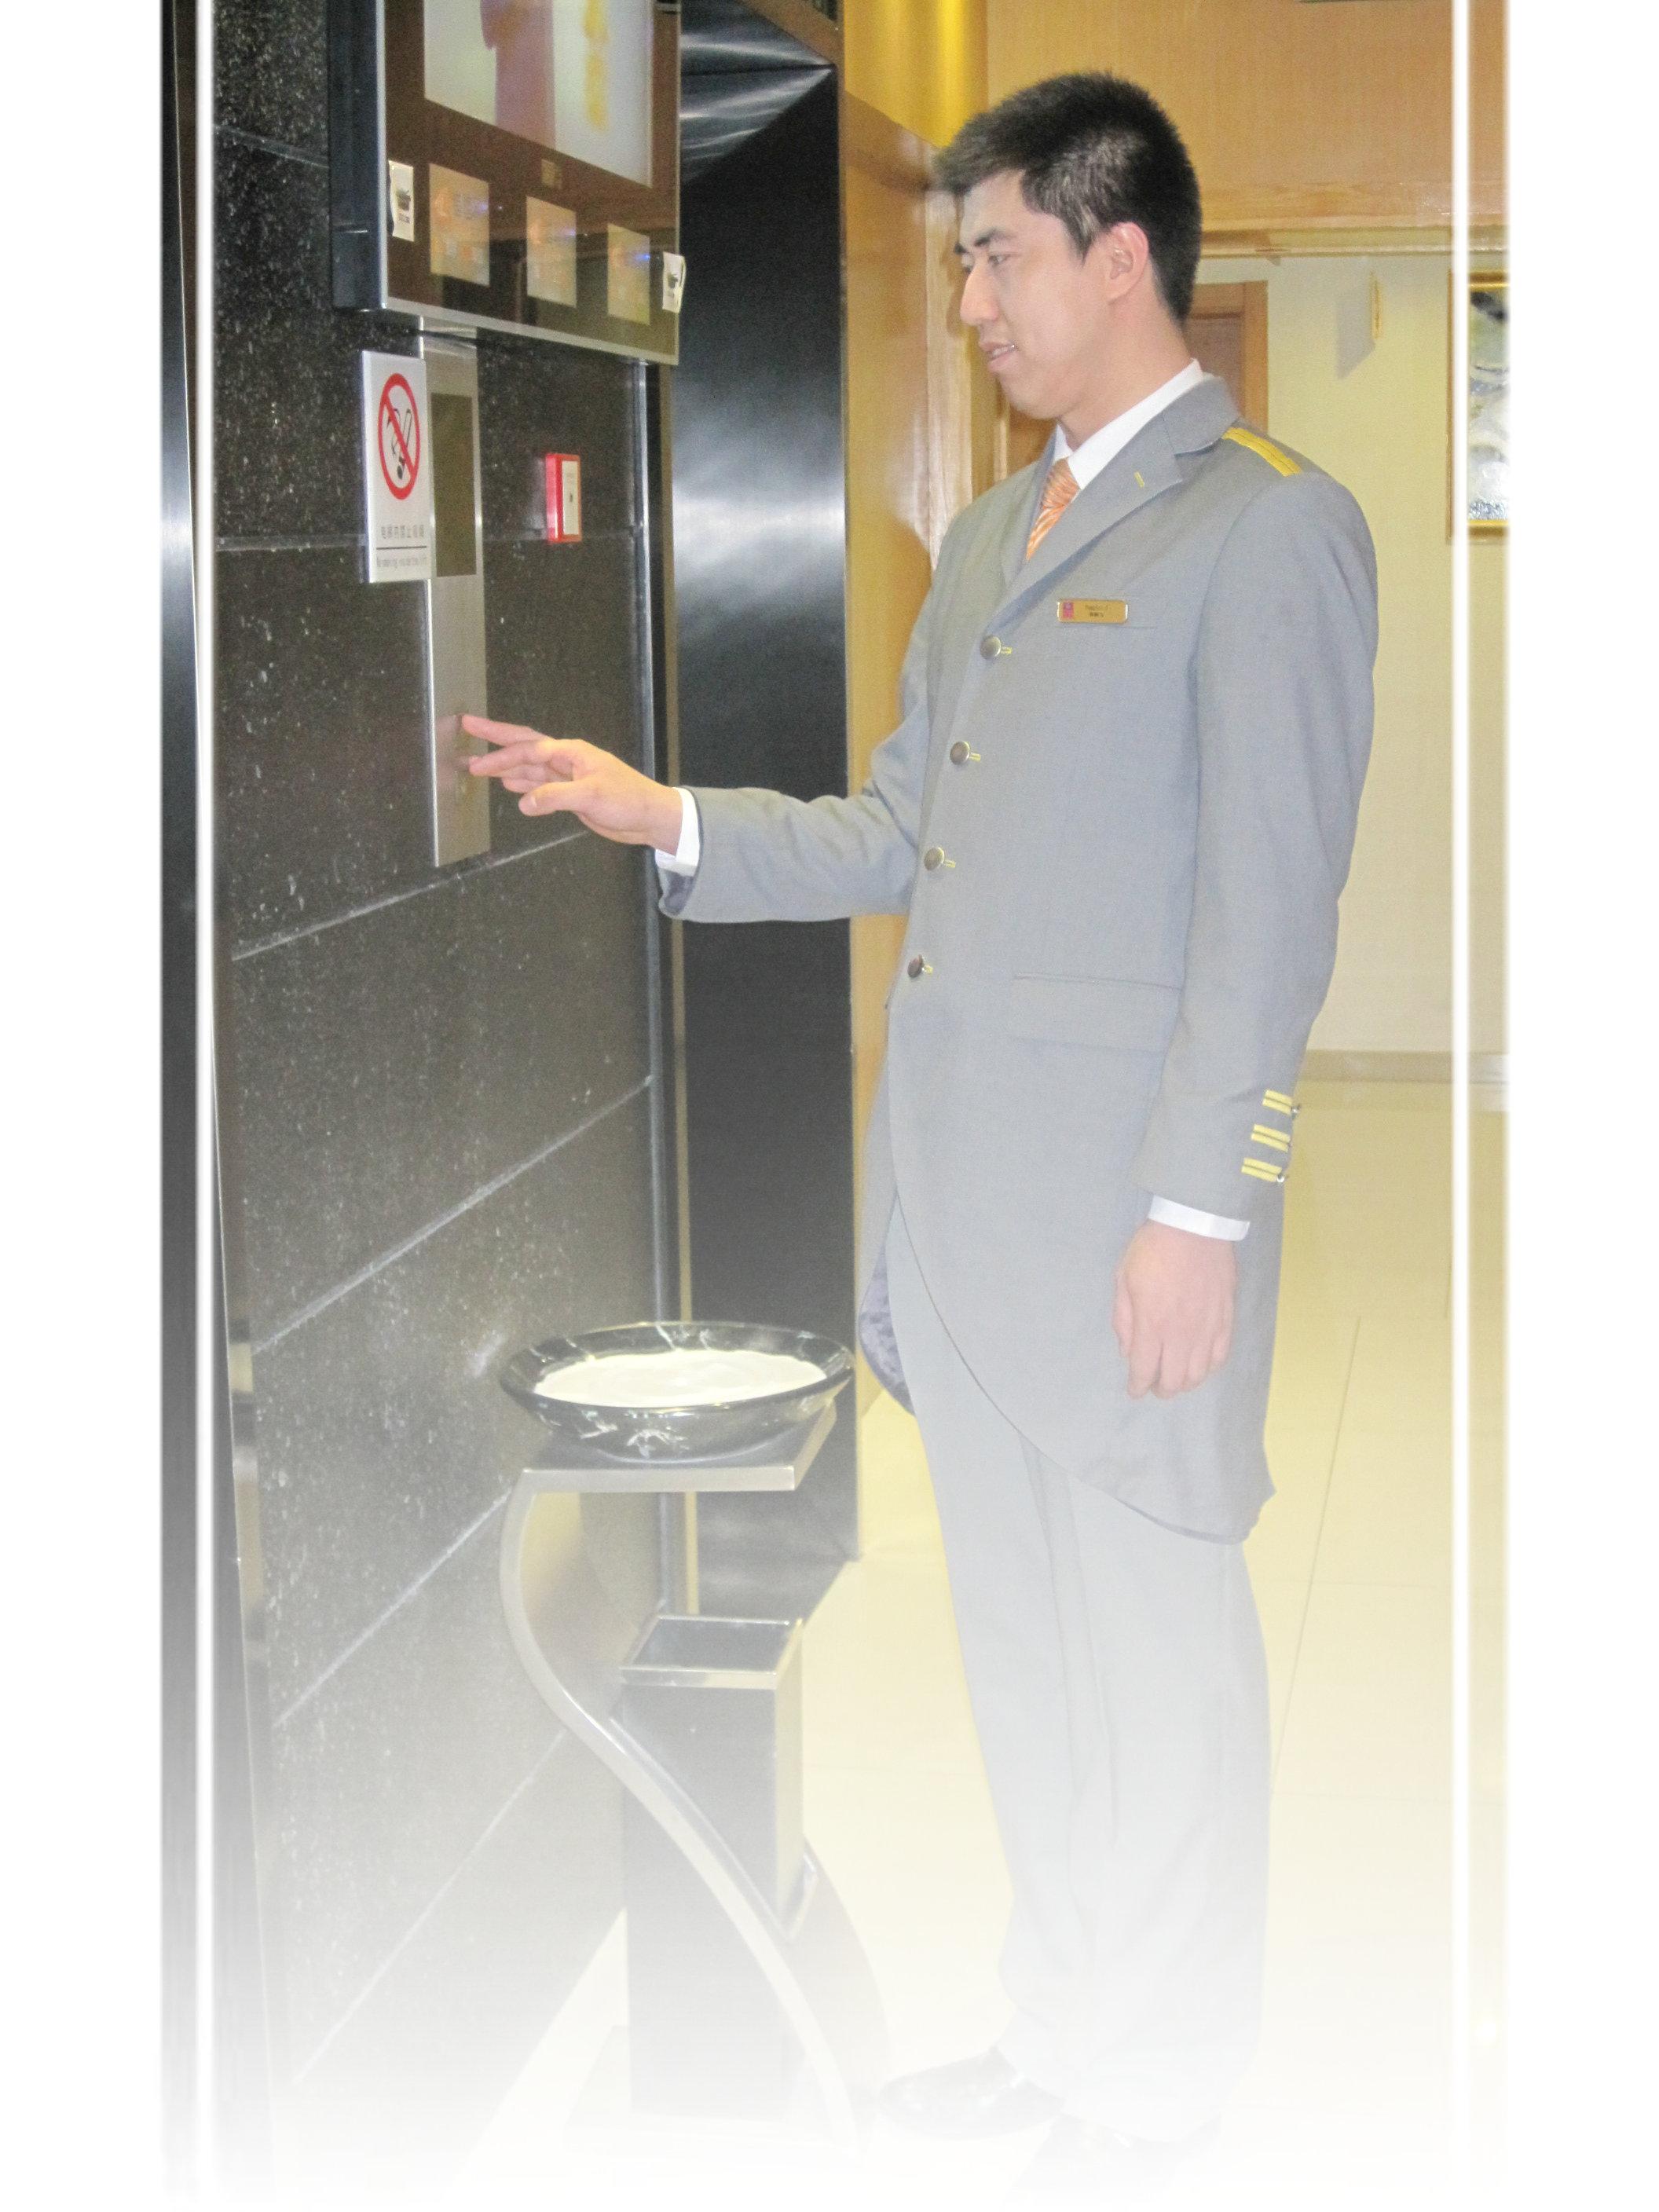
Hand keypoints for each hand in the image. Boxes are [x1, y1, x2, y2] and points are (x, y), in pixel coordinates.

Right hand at [461, 715, 683, 849]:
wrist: (649, 817)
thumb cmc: (627, 800)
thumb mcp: (590, 796)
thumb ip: (554, 797)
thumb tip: (522, 801)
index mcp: (571, 752)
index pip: (529, 748)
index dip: (501, 750)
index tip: (477, 754)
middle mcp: (566, 759)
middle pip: (525, 745)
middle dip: (496, 739)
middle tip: (468, 728)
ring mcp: (567, 777)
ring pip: (529, 767)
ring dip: (505, 765)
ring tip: (477, 765)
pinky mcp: (570, 795)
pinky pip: (539, 785)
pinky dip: (522, 784)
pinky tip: (507, 785)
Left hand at [1112, 1221, 1235, 1399]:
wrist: (1194, 1226)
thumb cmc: (1153, 1249)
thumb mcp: (1123, 1279)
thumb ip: (1124, 1320)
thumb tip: (1128, 1352)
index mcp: (1153, 1324)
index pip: (1144, 1371)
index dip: (1138, 1387)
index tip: (1134, 1390)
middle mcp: (1182, 1334)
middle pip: (1174, 1380)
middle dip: (1161, 1389)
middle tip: (1154, 1385)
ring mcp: (1208, 1329)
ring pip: (1199, 1374)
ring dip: (1185, 1383)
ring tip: (1176, 1377)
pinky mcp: (1226, 1320)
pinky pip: (1220, 1356)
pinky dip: (1209, 1368)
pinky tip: (1200, 1364)